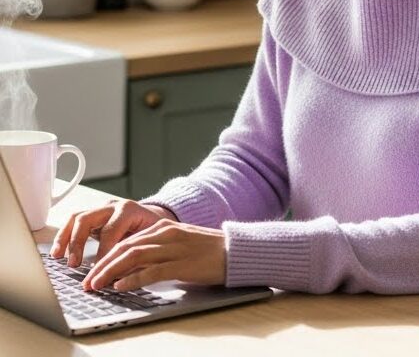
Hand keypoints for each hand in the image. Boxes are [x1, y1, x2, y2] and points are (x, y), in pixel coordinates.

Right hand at [50, 199, 176, 266]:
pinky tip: (58, 252)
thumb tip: (121, 277)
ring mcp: (100, 209)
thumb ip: (137, 255)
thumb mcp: (151, 240)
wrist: (155, 217)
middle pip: (88, 219)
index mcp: (129, 210)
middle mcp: (112, 206)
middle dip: (78, 243)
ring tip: (58, 257)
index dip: (102, 252)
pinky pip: (73, 222)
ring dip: (65, 238)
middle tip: (74, 264)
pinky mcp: (93, 216)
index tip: (99, 271)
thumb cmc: (153, 230)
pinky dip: (63, 236)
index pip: (110, 230)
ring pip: (76, 218)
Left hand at [81, 220, 225, 291]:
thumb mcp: (179, 245)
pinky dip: (133, 278)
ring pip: (134, 256)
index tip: (92, 272)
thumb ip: (157, 252)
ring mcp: (174, 248)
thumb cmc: (208, 251)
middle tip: (87, 281)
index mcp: (165, 228)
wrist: (235, 251)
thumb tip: (131, 268)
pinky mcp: (182, 263)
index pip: (127, 241)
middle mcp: (166, 234)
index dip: (105, 257)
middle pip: (126, 247)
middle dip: (102, 265)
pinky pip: (152, 270)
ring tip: (96, 284)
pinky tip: (121, 286)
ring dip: (111, 271)